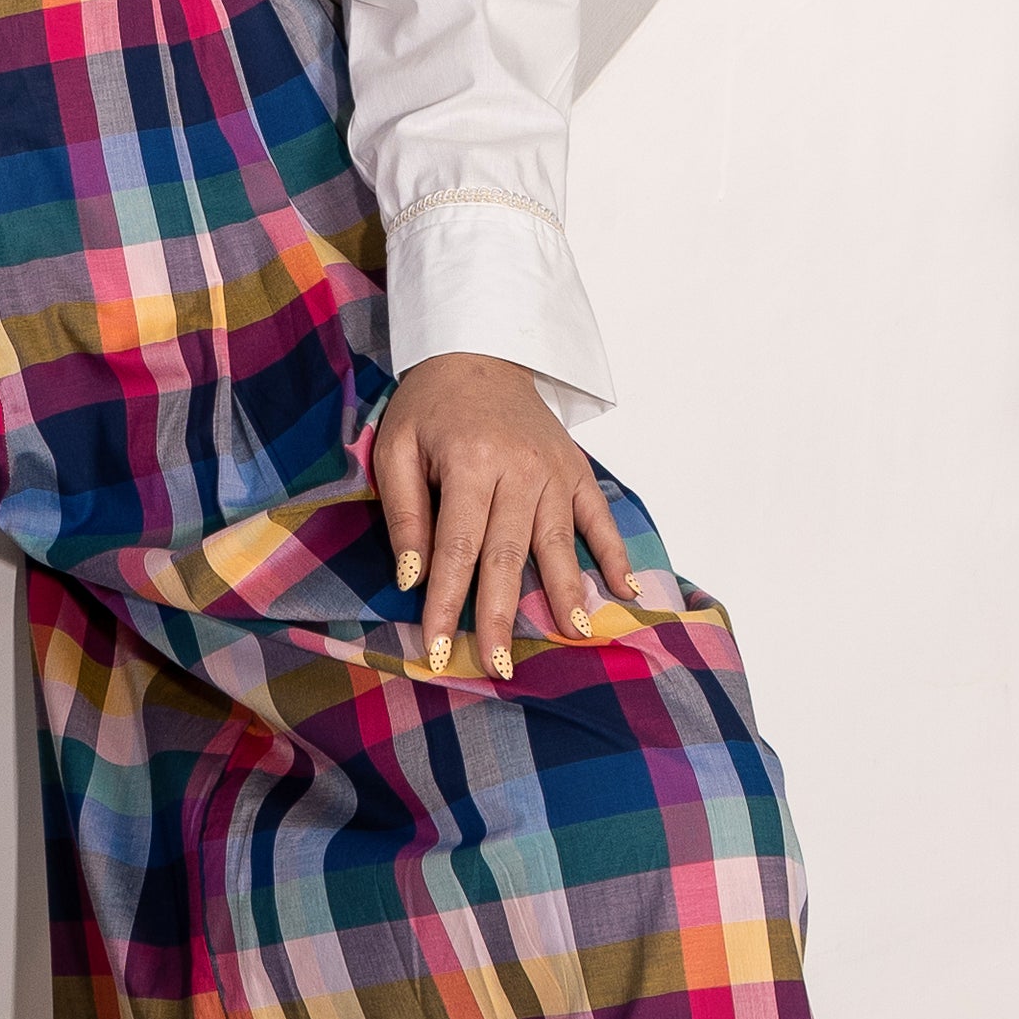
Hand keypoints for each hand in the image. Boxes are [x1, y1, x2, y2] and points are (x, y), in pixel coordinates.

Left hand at [371, 354, 660, 677]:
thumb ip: (405, 513)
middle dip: (502, 615)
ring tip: (574, 636)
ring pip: (558, 542)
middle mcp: (518, 468)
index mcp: (469, 461)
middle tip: (499, 666)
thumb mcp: (395, 448)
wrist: (478, 352)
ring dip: (565, 593)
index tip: (438, 648)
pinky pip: (599, 517)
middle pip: (509, 554)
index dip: (446, 601)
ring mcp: (554, 470)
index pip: (457, 546)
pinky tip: (624, 589)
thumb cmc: (430, 406)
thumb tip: (413, 577)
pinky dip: (614, 553)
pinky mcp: (577, 470)